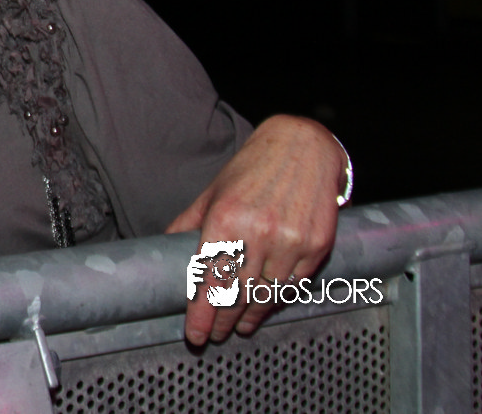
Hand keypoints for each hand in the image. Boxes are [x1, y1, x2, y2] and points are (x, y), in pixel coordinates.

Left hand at [169, 115, 344, 344]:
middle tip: (213, 335)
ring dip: (250, 315)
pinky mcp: (317, 246)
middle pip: (237, 293)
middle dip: (222, 319)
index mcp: (226, 219)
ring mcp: (291, 241)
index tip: (195, 334)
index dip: (201, 312)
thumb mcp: (213, 192)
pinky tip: (265, 307)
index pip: (209, 278)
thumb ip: (189, 223)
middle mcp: (259, 232)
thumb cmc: (252, 168)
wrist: (303, 146)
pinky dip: (277, 300)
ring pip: (267, 294)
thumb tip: (164, 248)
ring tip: (238, 326)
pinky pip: (294, 285)